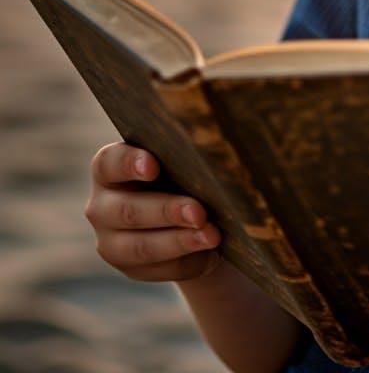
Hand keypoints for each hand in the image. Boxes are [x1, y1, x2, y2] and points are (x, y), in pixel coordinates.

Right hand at [85, 143, 221, 282]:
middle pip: (128, 211)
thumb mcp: (182, 156)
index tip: (153, 167)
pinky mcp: (130, 268)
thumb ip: (186, 151)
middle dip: (167, 212)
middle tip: (199, 213)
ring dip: (179, 242)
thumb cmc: (185, 168)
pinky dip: (186, 261)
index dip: (128, 164)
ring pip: (140, 247)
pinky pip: (157, 269)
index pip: (108, 163)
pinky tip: (209, 253)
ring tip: (211, 237)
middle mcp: (102, 205)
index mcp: (109, 168)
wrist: (192, 207)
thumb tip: (212, 152)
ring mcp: (111, 241)